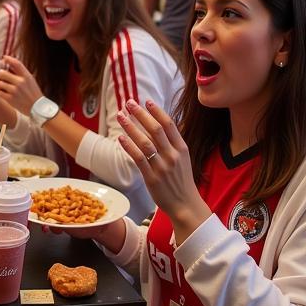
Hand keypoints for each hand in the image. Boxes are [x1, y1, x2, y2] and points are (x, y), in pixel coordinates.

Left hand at [0, 55, 42, 115]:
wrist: (37, 108)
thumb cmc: (33, 92)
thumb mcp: (30, 79)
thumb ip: (20, 71)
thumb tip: (7, 62)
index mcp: (27, 76)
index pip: (16, 63)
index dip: (8, 58)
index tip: (3, 58)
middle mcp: (20, 82)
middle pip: (2, 73)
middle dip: (0, 74)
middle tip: (1, 77)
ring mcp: (15, 91)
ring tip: (0, 85)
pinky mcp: (10, 99)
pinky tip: (1, 91)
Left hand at [116, 99, 208, 237]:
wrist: (185, 204)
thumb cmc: (181, 180)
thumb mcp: (183, 159)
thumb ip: (172, 143)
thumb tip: (158, 124)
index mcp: (182, 149)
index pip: (169, 124)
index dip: (157, 111)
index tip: (146, 101)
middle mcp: (172, 156)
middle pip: (155, 129)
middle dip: (140, 114)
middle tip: (129, 102)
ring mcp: (162, 167)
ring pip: (144, 142)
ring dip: (131, 127)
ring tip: (120, 116)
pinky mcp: (152, 178)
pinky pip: (138, 159)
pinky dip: (128, 146)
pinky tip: (120, 138)